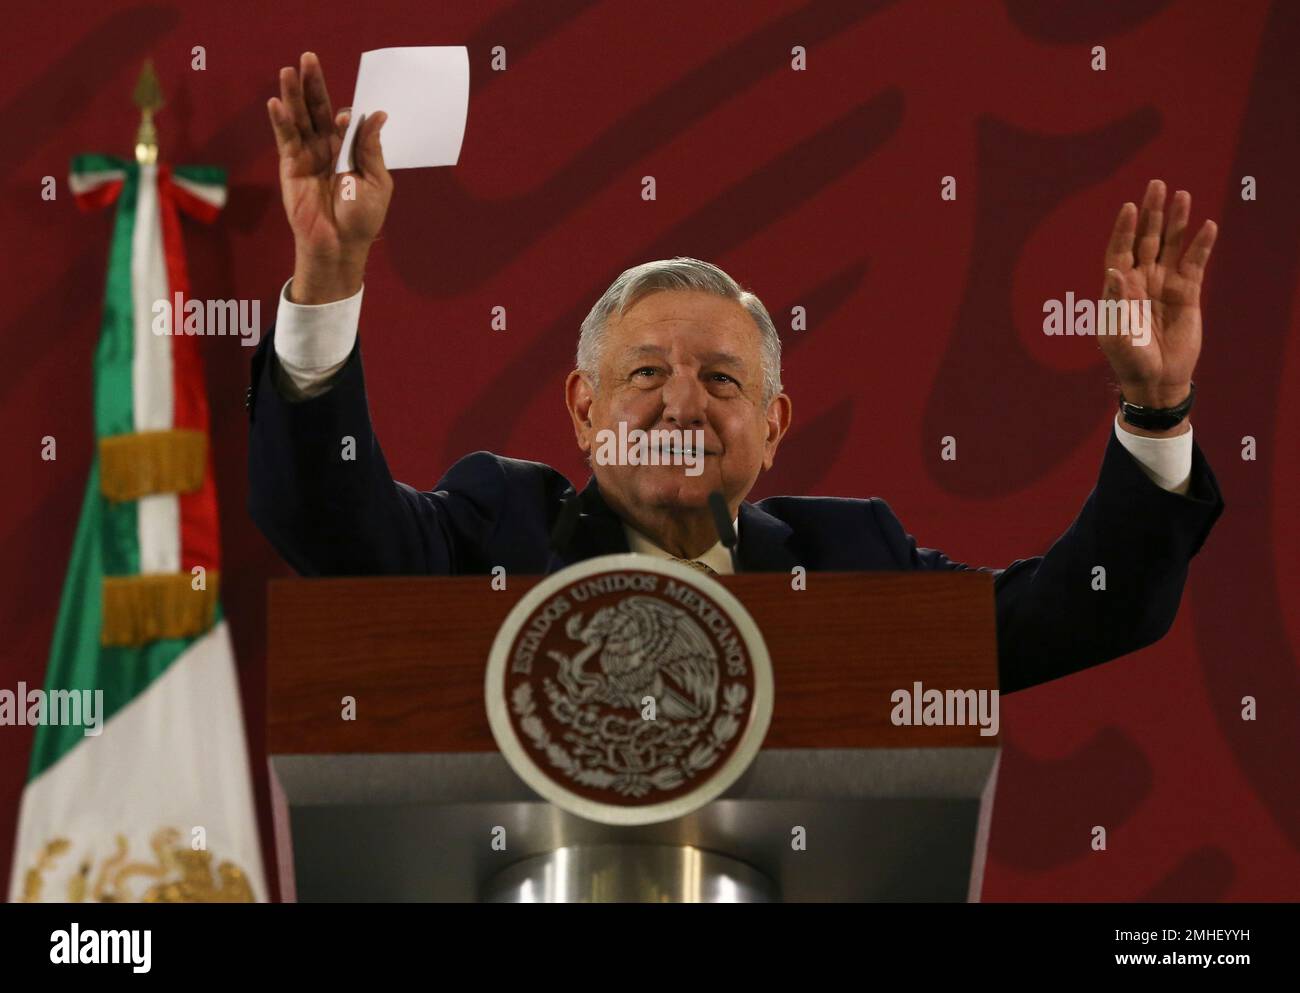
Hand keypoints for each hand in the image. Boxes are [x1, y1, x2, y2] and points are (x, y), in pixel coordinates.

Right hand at [266, 52, 392, 302]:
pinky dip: (281, 120)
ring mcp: (308, 155)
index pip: (346, 120)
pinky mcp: (291, 166)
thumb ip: (371, 148)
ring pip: (300, 118)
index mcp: (352, 150)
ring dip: (293, 94)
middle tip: (309, 58)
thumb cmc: (362, 218)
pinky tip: (277, 102)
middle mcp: (329, 147)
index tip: (347, 116)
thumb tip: (376, 114)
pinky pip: (285, 139)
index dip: (346, 114)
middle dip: (314, 85)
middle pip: (319, 110)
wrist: (340, 245)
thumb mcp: (376, 181)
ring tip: (289, 70)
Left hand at [1099, 179, 1216, 425]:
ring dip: (1176, 222)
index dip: (1125, 229)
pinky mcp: (1188, 293)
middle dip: (1151, 213)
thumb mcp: (1115, 333)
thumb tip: (1114, 270)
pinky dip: (1201, 245)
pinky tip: (1207, 227)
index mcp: (1119, 288)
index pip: (1120, 250)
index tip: (1130, 207)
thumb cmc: (1129, 359)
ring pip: (1171, 246)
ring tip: (1182, 195)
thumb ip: (1115, 301)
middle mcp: (1141, 280)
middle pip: (1147, 240)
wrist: (1156, 379)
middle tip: (1157, 185)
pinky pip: (1195, 263)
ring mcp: (1165, 284)